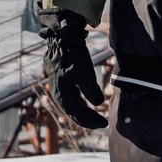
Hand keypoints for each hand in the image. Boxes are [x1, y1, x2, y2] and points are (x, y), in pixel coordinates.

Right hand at [41, 10, 106, 129]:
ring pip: (72, 104)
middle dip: (87, 119)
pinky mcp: (62, 80)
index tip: (103, 123)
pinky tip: (88, 102)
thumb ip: (92, 91)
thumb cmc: (73, 56)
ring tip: (96, 116)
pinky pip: (72, 96)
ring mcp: (59, 86)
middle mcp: (58, 93)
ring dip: (84, 111)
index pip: (76, 114)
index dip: (90, 121)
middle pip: (73, 112)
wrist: (62, 38)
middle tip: (102, 123)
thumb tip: (99, 103)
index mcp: (62, 95)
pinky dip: (81, 102)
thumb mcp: (85, 73)